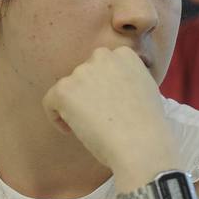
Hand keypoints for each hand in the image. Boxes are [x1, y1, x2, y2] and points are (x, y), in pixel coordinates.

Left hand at [41, 47, 176, 179]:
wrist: (141, 144)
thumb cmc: (148, 127)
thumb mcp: (147, 90)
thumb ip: (127, 81)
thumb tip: (110, 90)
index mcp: (124, 54)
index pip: (104, 65)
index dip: (103, 87)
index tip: (108, 105)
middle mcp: (102, 56)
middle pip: (85, 75)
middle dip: (88, 94)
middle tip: (98, 117)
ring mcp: (82, 71)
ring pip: (68, 89)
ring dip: (74, 106)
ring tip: (90, 127)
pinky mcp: (64, 89)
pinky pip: (50, 101)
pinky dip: (56, 117)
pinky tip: (71, 131)